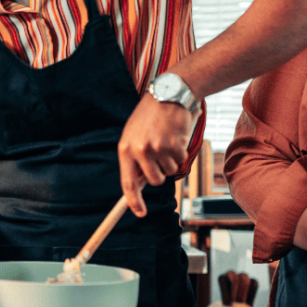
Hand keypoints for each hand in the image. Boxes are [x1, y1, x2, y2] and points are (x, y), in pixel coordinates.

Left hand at [116, 94, 192, 216]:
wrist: (168, 94)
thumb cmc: (149, 117)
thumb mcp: (133, 135)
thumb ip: (134, 158)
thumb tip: (138, 184)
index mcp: (125, 149)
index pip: (127, 183)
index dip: (133, 201)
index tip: (139, 213)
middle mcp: (140, 151)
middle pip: (155, 181)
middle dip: (160, 174)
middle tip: (161, 156)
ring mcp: (157, 149)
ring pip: (170, 171)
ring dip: (171, 160)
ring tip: (166, 140)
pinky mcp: (174, 145)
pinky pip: (180, 161)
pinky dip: (181, 152)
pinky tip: (175, 136)